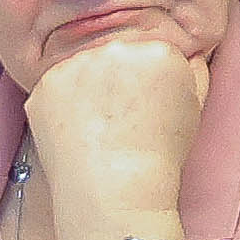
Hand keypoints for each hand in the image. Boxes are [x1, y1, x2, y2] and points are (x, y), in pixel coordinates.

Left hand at [17, 32, 209, 239]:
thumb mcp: (193, 110)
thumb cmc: (160, 156)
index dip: (148, 83)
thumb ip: (194, 73)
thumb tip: (188, 55)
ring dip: (87, 90)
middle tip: (119, 119)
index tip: (147, 108)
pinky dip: (60, 106)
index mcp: (159, 51)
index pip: (151, 53)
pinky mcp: (45, 83)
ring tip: (97, 128)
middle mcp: (116, 49)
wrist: (115, 190)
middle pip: (115, 56)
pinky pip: (55, 87)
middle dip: (116, 80)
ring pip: (83, 69)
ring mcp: (76, 64)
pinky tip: (75, 131)